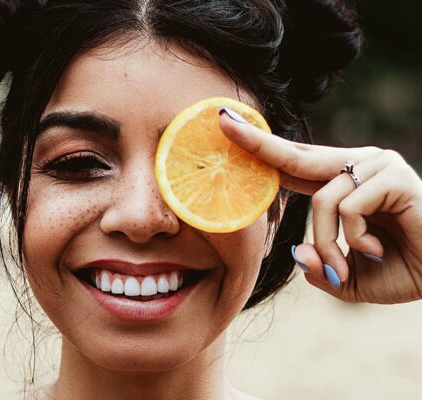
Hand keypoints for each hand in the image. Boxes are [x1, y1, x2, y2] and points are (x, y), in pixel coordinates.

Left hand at [219, 108, 421, 303]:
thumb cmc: (404, 270)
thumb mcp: (348, 278)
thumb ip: (319, 268)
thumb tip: (296, 252)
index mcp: (343, 183)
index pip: (293, 163)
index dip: (260, 148)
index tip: (228, 127)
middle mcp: (357, 166)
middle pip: (295, 155)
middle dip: (256, 141)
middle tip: (221, 121)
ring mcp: (376, 166)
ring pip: (321, 200)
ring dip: (326, 244)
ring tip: (344, 269)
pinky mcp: (393, 177)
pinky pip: (348, 207)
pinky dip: (353, 239)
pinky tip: (374, 251)